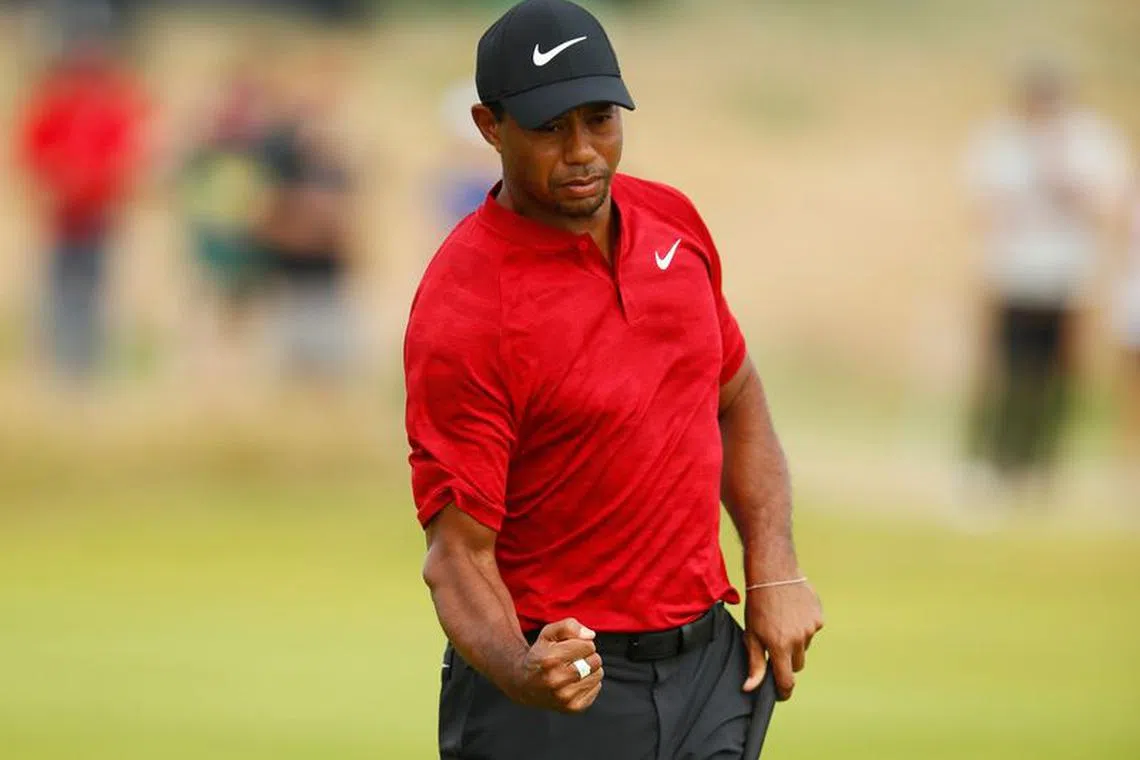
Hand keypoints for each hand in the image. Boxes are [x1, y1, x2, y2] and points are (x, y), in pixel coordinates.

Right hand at [508, 618, 603, 712]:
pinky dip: (589, 683)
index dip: (582, 643)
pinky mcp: (573, 708)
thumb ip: (569, 626)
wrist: (525, 684)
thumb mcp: (548, 633)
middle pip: (595, 661)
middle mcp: (557, 680)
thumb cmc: (541, 655)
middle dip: (587, 656)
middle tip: (572, 659)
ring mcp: (565, 697)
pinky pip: (597, 688)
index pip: (588, 646)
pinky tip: (574, 682)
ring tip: (573, 670)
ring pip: (598, 675)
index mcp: (551, 659)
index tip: (570, 648)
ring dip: (590, 670)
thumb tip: (590, 636)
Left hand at [742, 581, 823, 700]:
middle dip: (788, 661)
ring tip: (782, 621)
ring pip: (805, 647)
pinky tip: (792, 612)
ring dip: (796, 641)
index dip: (783, 691)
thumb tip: (750, 688)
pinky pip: (812, 630)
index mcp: (780, 647)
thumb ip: (755, 663)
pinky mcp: (819, 617)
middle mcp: (799, 640)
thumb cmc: (758, 604)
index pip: (787, 681)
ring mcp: (811, 628)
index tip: (780, 693)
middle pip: (797, 665)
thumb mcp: (751, 634)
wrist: (773, 573)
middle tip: (775, 643)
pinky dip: (804, 626)